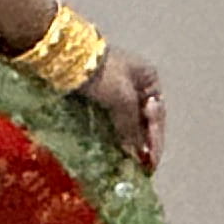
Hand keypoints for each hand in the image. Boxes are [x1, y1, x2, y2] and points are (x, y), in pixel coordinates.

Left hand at [85, 46, 162, 168]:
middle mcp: (136, 83)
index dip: (155, 139)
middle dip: (144, 143)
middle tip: (144, 167)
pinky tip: (118, 150)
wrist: (66, 56)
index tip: (151, 160)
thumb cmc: (101, 73)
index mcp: (149, 78)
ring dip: (131, 142)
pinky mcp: (99, 96)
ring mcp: (117, 89)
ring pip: (128, 121)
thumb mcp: (123, 98)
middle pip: (144, 118)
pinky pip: (113, 119)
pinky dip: (117, 135)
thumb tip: (135, 153)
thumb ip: (131, 126)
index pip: (158, 114)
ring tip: (132, 164)